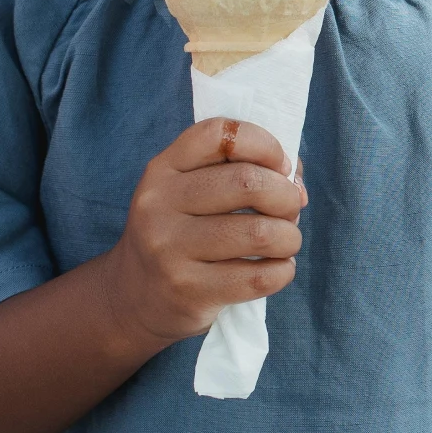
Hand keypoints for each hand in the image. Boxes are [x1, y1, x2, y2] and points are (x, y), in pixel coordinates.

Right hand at [96, 116, 304, 345]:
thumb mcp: (192, 192)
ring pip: (260, 233)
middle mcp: (159, 204)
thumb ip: (244, 170)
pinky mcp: (187, 291)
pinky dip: (283, 271)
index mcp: (163, 169)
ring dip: (289, 238)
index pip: (220, 135)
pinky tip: (276, 269)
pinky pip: (259, 277)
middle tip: (290, 212)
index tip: (280, 167)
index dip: (265, 144)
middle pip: (247, 182)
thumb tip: (297, 186)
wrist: (134, 297)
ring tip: (285, 243)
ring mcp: (169, 250)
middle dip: (286, 197)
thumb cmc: (183, 233)